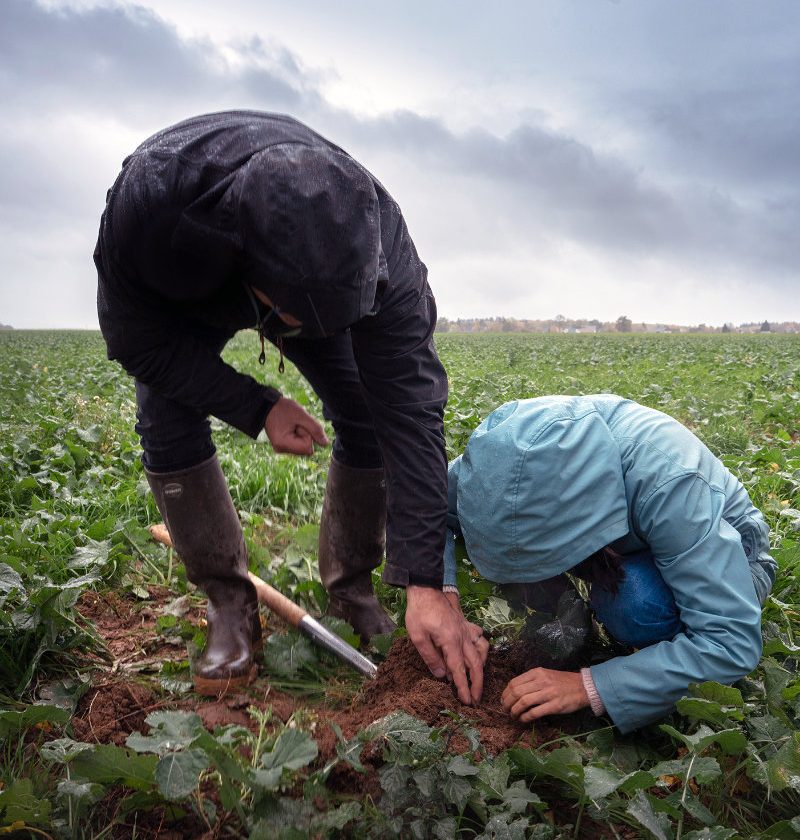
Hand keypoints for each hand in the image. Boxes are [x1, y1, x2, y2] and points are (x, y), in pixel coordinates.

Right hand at [264, 397, 328, 455]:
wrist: (266, 406)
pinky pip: (297, 444)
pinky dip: (297, 435)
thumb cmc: (283, 408)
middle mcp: (281, 449)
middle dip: (305, 435)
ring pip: (302, 447)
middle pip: (305, 449)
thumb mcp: (302, 415)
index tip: (299, 425)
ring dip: (301, 435)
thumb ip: (315, 429)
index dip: (308, 435)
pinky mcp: (282, 446)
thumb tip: (325, 444)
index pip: (308, 448)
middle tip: (294, 423)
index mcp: (283, 444)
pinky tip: (290, 427)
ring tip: (291, 424)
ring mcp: (281, 448)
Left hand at [405, 586, 485, 704]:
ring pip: (482, 650)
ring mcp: (466, 629)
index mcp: (451, 642)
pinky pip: (479, 637)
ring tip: (478, 677)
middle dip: (477, 684)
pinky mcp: (465, 623)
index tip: (467, 702)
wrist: (426, 590)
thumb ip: (430, 657)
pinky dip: (482, 647)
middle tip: (476, 699)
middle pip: (476, 664)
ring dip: (482, 666)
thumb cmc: (419, 613)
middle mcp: (463, 637)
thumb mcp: (418, 637)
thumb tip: (440, 676)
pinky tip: (477, 651)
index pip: (459, 670)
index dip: (463, 687)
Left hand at [501, 668, 588, 722]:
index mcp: (537, 673)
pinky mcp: (554, 706)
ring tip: (513, 716)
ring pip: (523, 702)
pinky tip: (523, 720)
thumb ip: (531, 680)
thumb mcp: (545, 674)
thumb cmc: (563, 681)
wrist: (583, 687)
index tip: (503, 700)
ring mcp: (548, 694)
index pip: (514, 682)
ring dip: (515, 711)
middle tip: (506, 710)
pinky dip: (525, 717)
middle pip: (516, 692)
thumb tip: (515, 691)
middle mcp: (541, 681)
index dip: (505, 693)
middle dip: (507, 703)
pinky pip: (534, 712)